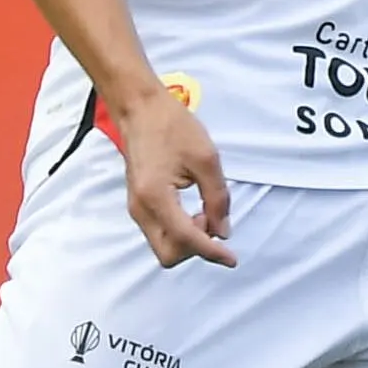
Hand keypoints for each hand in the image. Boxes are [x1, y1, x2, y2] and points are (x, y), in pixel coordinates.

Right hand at [115, 85, 234, 267]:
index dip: (211, 252)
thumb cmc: (172, 126)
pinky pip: (160, 232)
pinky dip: (179, 230)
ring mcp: (136, 207)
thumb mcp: (206, 159)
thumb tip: (223, 232)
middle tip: (211, 220)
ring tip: (203, 210)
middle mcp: (140, 208)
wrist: (141, 109)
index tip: (231, 258)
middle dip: (195, 248)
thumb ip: (218, 199)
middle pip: (168, 253)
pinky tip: (192, 210)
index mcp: (155, 196)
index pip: (185, 239)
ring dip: (188, 239)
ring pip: (163, 245)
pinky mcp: (138, 204)